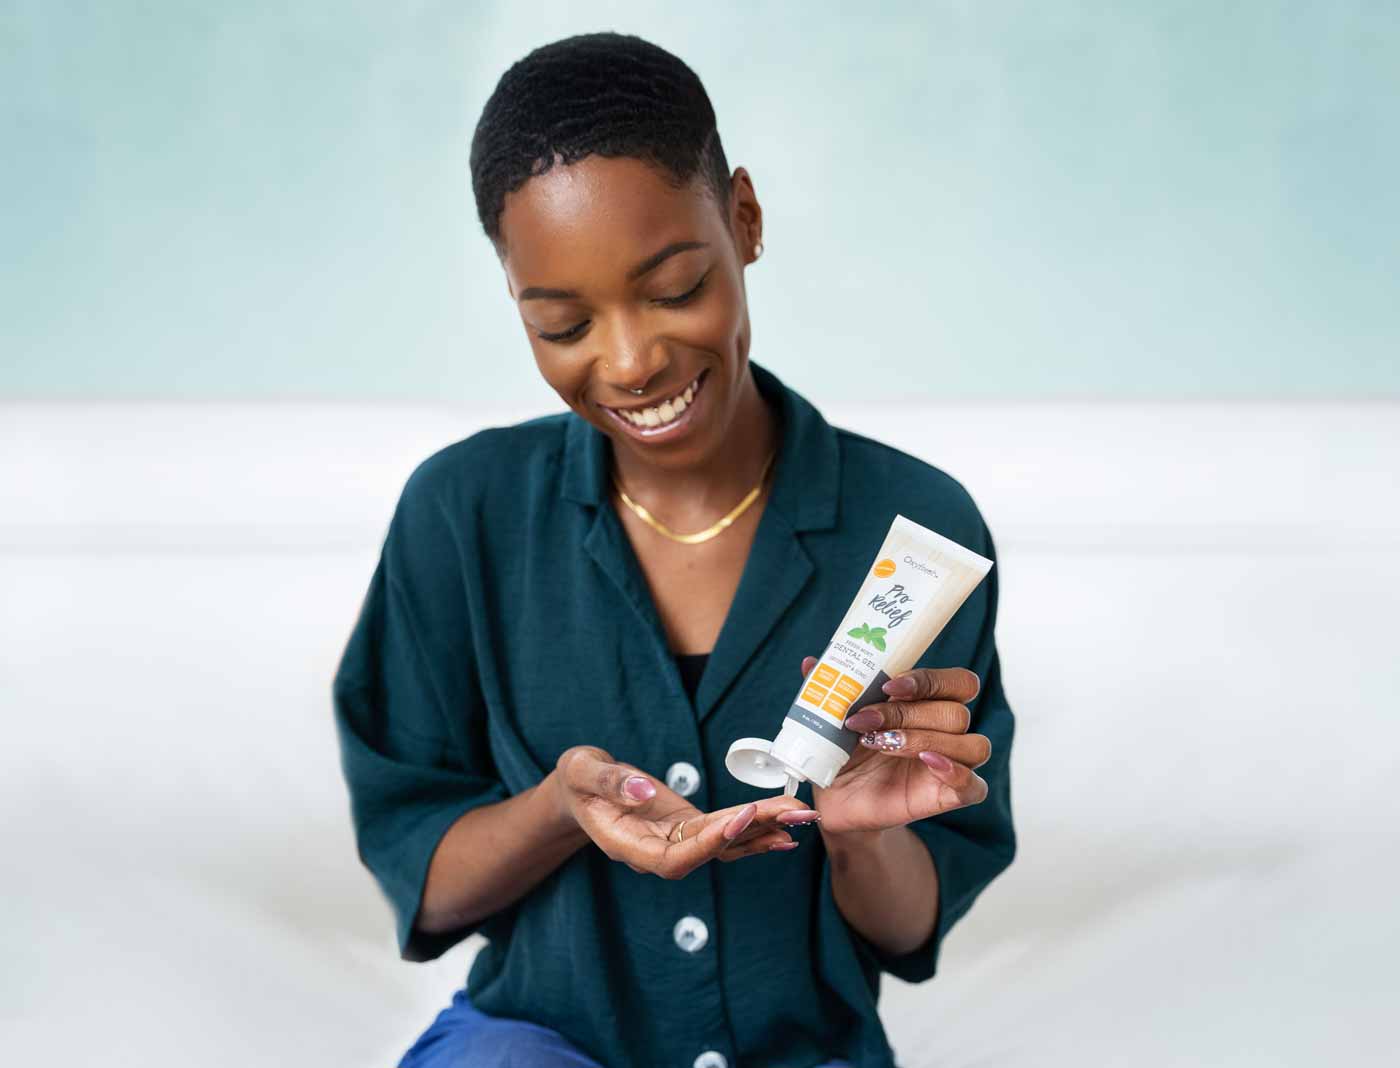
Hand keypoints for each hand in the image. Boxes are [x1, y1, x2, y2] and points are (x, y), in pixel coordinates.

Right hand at [553, 745, 819, 877]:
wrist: (579, 789)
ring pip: (725, 842)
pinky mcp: (687, 827)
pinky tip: (784, 825)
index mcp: (629, 845)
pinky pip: (724, 831)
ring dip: (764, 829)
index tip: (741, 816)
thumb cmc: (577, 780)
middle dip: (754, 832)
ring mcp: (674, 841)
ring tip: (802, 817)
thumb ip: (609, 782)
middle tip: (794, 815)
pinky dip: (754, 826)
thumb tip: (643, 790)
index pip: (676, 858)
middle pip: (712, 851)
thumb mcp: (581, 771)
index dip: (711, 842)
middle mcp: (657, 851)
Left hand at [800, 656, 991, 835]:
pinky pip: (975, 786)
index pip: (958, 682)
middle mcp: (946, 731)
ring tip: (882, 743)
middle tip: (866, 721)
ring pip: (971, 744)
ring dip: (924, 739)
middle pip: (956, 712)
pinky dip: (956, 772)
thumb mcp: (836, 718)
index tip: (889, 685)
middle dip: (908, 713)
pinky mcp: (949, 796)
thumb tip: (810, 663)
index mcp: (929, 704)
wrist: (835, 797)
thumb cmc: (844, 751)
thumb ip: (829, 689)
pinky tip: (927, 762)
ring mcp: (952, 764)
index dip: (931, 680)